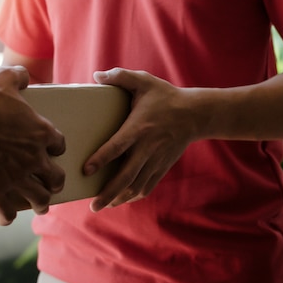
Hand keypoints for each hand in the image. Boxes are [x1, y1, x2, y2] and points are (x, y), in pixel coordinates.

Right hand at [0, 66, 65, 224]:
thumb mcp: (1, 79)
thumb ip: (17, 76)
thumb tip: (23, 75)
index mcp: (40, 133)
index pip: (59, 145)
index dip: (55, 148)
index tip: (50, 150)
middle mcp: (35, 159)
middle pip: (56, 178)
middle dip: (54, 182)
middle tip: (50, 184)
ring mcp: (18, 178)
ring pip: (40, 200)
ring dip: (40, 204)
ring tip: (39, 206)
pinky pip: (9, 213)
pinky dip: (8, 217)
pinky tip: (5, 217)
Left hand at [85, 68, 196, 211]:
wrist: (196, 114)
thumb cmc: (165, 97)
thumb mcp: (144, 81)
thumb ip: (120, 76)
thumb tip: (97, 76)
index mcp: (139, 127)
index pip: (117, 146)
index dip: (101, 159)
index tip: (86, 170)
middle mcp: (147, 147)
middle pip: (126, 176)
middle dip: (108, 193)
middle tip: (92, 206)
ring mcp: (156, 159)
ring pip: (136, 185)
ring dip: (119, 198)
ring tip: (102, 205)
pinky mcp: (163, 166)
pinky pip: (148, 185)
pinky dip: (134, 195)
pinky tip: (123, 199)